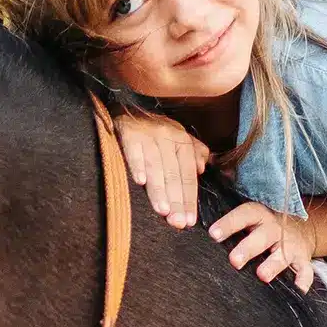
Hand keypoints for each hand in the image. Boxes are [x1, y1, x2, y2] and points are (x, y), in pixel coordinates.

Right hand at [115, 112, 210, 228]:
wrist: (123, 103)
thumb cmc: (151, 127)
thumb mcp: (175, 135)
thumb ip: (192, 151)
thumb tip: (204, 168)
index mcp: (180, 140)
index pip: (188, 174)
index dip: (189, 198)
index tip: (190, 220)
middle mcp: (167, 136)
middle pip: (174, 173)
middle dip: (177, 200)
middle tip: (178, 223)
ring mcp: (147, 134)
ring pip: (156, 166)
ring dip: (159, 189)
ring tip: (163, 211)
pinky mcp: (128, 131)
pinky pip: (133, 150)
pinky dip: (137, 164)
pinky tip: (139, 181)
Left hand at [207, 201, 315, 291]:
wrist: (299, 227)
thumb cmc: (261, 225)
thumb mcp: (248, 218)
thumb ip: (227, 224)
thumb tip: (188, 225)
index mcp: (258, 215)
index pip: (242, 216)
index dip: (229, 224)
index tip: (213, 235)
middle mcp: (274, 228)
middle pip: (262, 236)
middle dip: (248, 248)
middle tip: (234, 261)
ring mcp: (290, 244)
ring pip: (283, 254)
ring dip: (273, 265)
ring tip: (262, 276)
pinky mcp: (302, 259)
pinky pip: (305, 270)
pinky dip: (303, 280)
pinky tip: (297, 290)